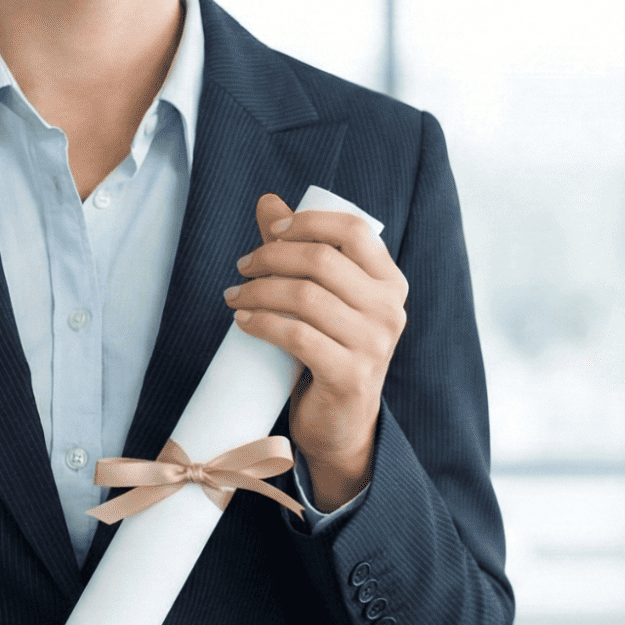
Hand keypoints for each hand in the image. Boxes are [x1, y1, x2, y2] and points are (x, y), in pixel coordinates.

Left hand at [225, 192, 408, 511]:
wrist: (340, 423)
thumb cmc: (328, 350)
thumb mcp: (319, 297)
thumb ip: (298, 249)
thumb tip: (268, 201)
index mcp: (390, 282)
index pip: (353, 230)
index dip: (308, 223)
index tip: (272, 231)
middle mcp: (390, 309)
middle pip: (321, 261)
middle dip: (271, 257)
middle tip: (242, 267)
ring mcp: (374, 344)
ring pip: (304, 297)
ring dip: (258, 291)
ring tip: (234, 296)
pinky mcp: (349, 375)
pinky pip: (297, 336)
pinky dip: (262, 323)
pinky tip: (242, 321)